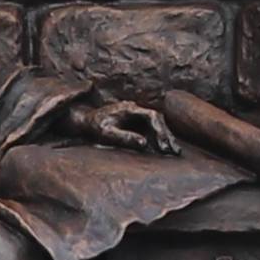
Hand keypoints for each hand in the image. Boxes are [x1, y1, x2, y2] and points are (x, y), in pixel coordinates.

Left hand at [43, 87, 179, 150]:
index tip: (163, 145)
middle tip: (174, 151)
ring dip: (165, 136)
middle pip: (158, 119)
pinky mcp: (135, 120)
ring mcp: (136, 113)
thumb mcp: (107, 133)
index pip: (151, 116)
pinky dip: (158, 137)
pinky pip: (151, 127)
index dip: (159, 130)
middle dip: (166, 135)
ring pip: (157, 123)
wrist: (85, 121)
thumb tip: (143, 144)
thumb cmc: (94, 127)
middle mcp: (135, 108)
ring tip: (173, 151)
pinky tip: (163, 148)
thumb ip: (125, 137)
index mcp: (129, 108)